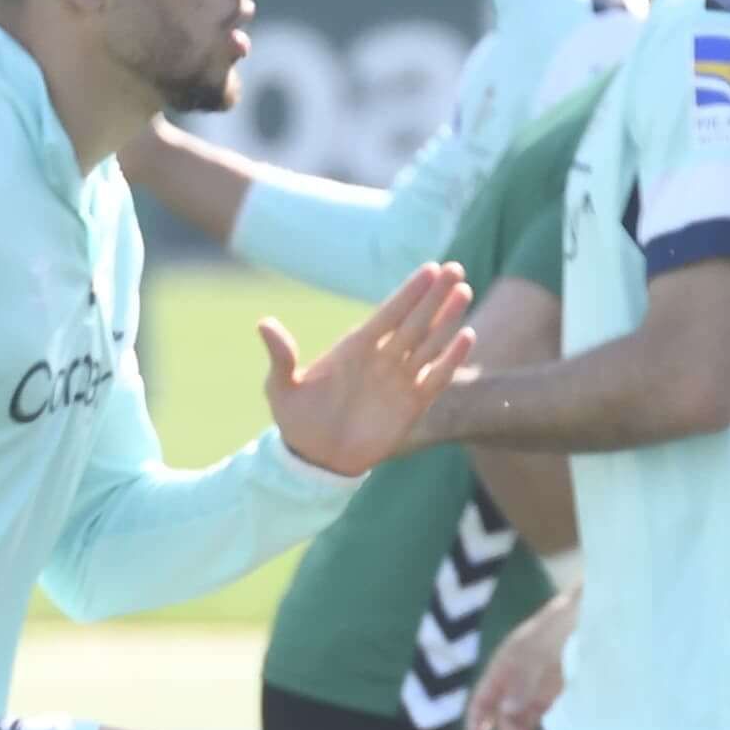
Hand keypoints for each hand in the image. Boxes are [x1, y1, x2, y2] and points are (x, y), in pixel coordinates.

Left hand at [261, 262, 477, 477]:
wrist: (314, 460)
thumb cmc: (297, 420)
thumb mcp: (282, 387)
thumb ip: (281, 356)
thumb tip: (263, 323)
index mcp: (354, 348)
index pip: (388, 313)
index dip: (409, 292)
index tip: (430, 269)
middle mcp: (381, 358)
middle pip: (415, 321)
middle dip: (435, 296)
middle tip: (456, 268)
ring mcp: (399, 380)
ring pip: (429, 344)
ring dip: (447, 319)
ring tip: (463, 292)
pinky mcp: (411, 406)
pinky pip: (436, 378)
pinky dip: (451, 359)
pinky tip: (466, 337)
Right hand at [467, 585, 575, 729]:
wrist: (595, 613)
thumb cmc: (560, 629)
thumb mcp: (538, 655)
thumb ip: (522, 684)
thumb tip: (507, 712)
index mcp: (506, 665)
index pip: (483, 696)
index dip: (475, 719)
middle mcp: (520, 678)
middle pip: (504, 712)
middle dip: (508, 728)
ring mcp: (541, 685)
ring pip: (526, 716)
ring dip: (528, 729)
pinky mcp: (562, 691)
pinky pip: (547, 714)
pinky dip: (547, 724)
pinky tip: (554, 728)